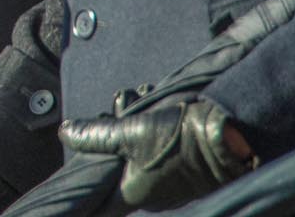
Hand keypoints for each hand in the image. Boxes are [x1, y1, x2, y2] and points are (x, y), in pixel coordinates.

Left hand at [60, 96, 253, 207]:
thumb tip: (64, 133)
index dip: (86, 177)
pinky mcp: (184, 172)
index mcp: (132, 193)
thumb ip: (94, 135)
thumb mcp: (129, 131)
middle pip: (117, 163)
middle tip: (117, 105)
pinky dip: (152, 129)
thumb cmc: (178, 138)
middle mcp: (150, 196)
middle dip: (113, 132)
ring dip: (134, 124)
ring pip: (137, 152)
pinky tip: (156, 105)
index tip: (77, 159)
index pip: (98, 196)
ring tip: (140, 96)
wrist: (230, 137)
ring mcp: (169, 186)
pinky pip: (157, 150)